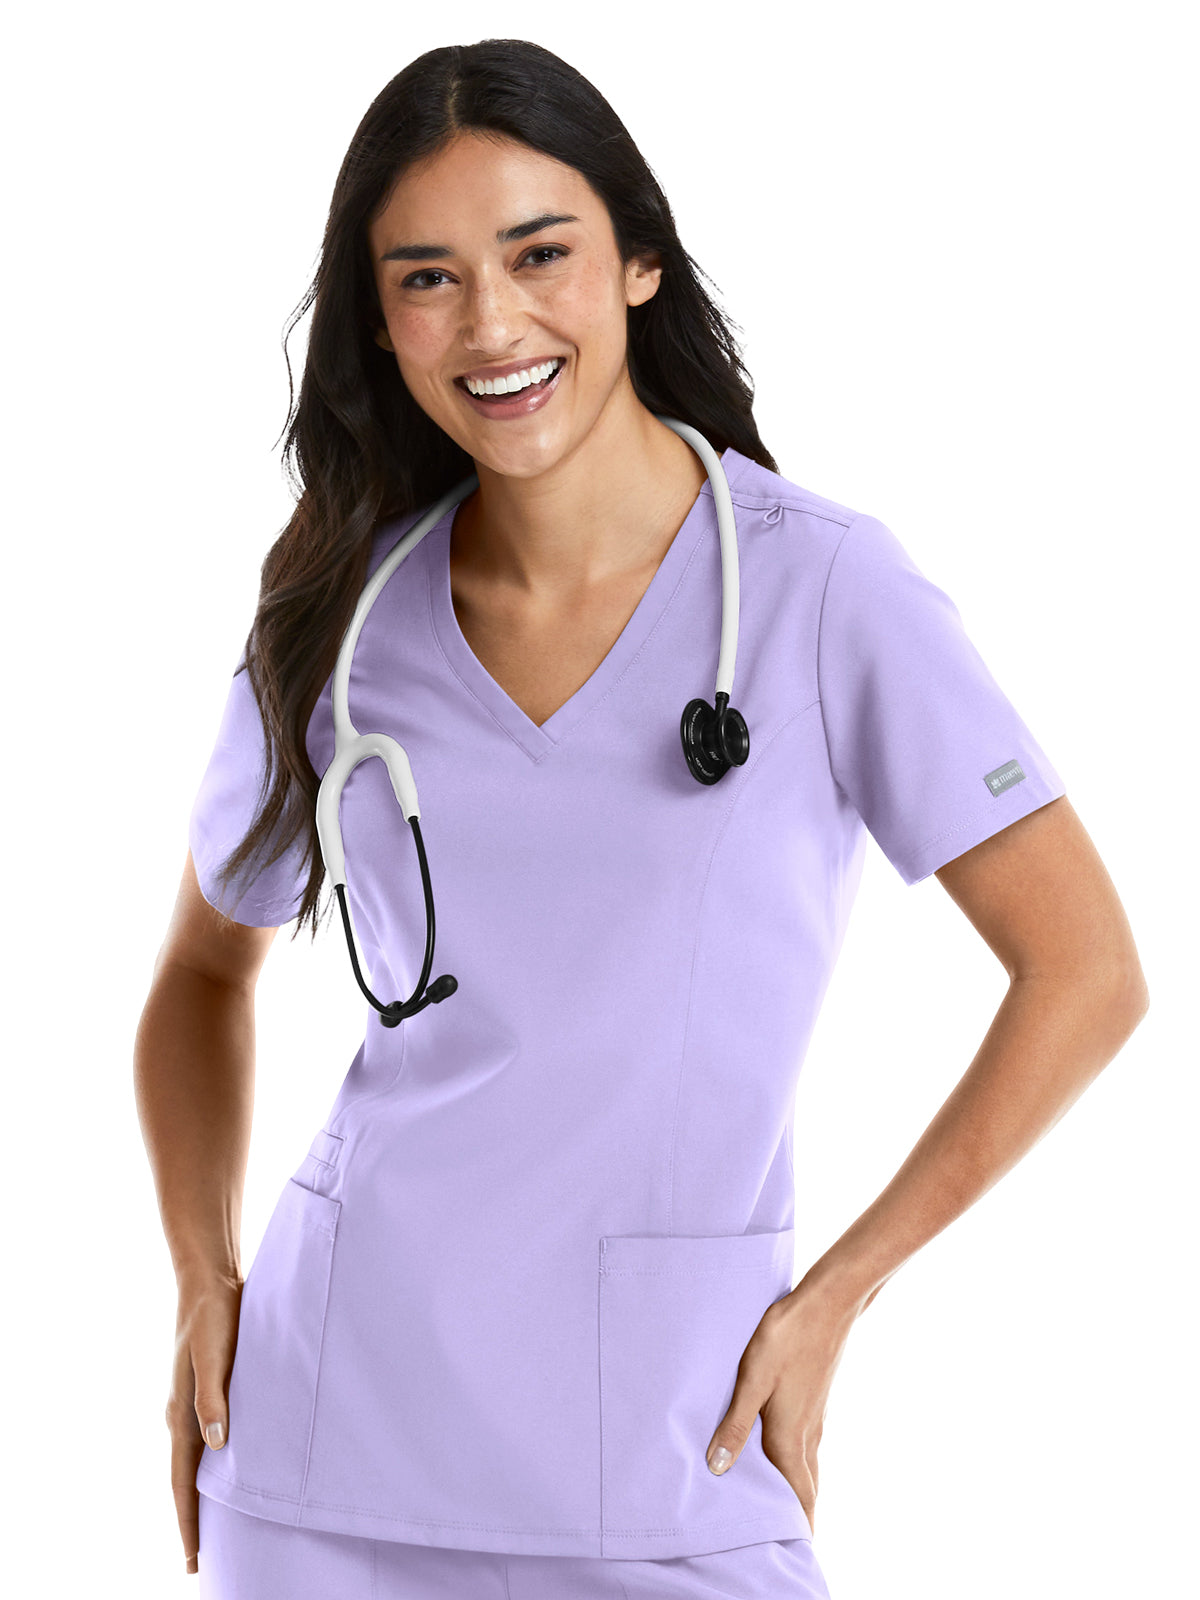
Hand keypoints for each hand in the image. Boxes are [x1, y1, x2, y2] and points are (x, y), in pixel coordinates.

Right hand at [165, 1270, 242, 1576]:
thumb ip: (214, 1397)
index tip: (191, 1560)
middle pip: (182, 1479)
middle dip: (189, 1520)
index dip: (186, 1521)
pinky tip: (219, 1471)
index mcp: (181, 1414)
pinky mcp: (206, 1389)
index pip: (180, 1481)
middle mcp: (182, 1414)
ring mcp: (192, 1403)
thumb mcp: (215, 1355)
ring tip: (207, 1526)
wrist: (210, 1281)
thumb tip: (216, 1444)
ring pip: (192, 1462)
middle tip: (196, 1562)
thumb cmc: (216, 1317)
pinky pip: (203, 1440)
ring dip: (197, 1495)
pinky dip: (205, 1467)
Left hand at [704, 1278, 858, 1534]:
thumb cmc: (786, 1338)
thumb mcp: (751, 1379)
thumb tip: (718, 1468)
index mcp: (791, 1436)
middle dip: (799, 1513)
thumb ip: (736, 1425)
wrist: (827, 1304)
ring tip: (787, 1504)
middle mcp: (808, 1434)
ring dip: (800, 1489)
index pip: (797, 1495)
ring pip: (810, 1466)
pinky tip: (788, 1454)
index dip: (797, 1523)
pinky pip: (810, 1446)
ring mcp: (816, 1417)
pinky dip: (801, 1464)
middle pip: (807, 1486)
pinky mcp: (816, 1400)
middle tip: (789, 1535)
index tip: (796, 1547)